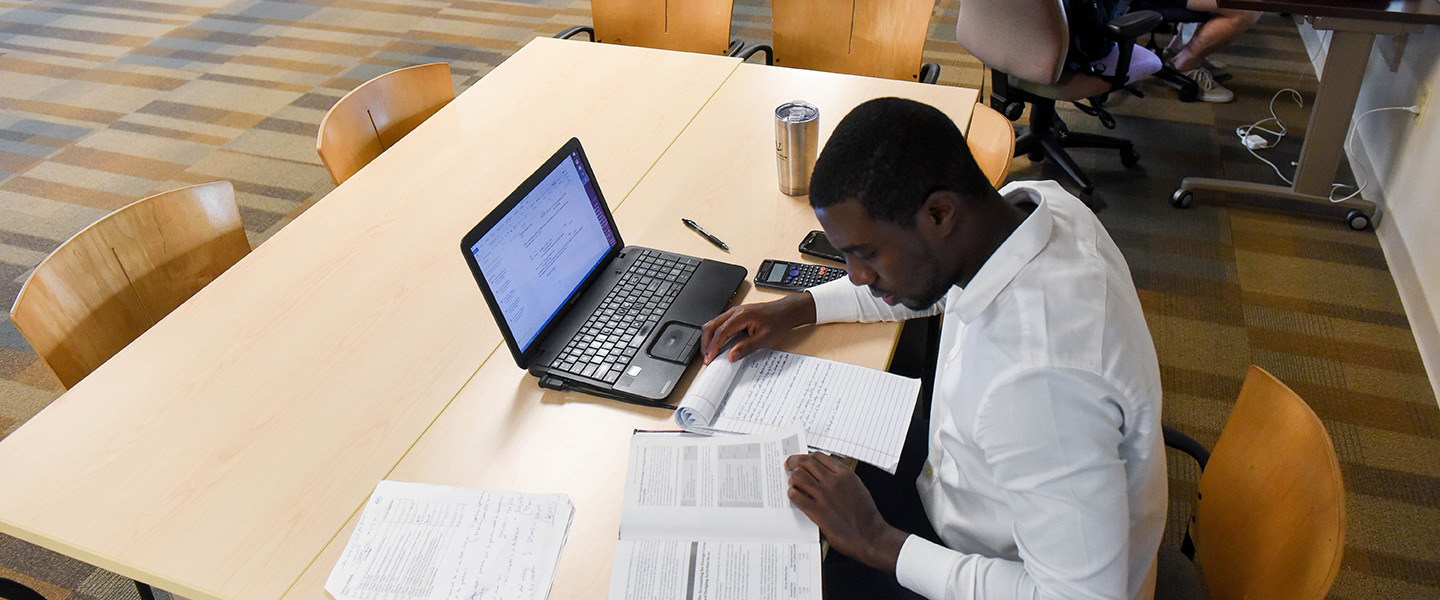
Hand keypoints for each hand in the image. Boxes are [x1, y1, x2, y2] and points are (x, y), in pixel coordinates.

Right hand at [700, 293, 815, 363]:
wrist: (786, 312)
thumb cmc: (778, 322)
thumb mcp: (764, 339)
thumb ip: (747, 347)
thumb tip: (732, 356)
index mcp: (741, 316)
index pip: (721, 332)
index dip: (713, 347)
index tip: (709, 358)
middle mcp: (735, 312)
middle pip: (711, 326)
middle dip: (706, 342)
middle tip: (706, 357)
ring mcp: (734, 313)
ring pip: (714, 324)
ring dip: (709, 339)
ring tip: (710, 353)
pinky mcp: (736, 316)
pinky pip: (720, 324)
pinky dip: (715, 335)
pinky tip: (718, 345)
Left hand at [785, 452, 908, 571]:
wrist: (870, 536)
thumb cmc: (866, 515)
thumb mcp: (857, 487)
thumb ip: (841, 477)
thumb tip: (823, 473)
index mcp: (845, 474)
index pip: (818, 456)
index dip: (806, 457)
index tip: (800, 460)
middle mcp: (833, 481)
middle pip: (805, 463)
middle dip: (793, 462)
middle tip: (788, 465)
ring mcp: (824, 496)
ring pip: (798, 476)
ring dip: (792, 478)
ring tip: (791, 482)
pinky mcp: (817, 512)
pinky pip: (797, 497)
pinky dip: (792, 494)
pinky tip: (793, 496)